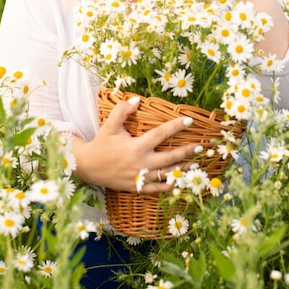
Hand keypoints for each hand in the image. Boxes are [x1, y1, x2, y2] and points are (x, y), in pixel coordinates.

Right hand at [72, 98, 197, 192]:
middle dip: (186, 152)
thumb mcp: (109, 126)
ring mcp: (141, 177)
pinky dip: (170, 187)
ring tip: (197, 165)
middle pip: (170, 158)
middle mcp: (141, 163)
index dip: (176, 126)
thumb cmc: (101, 144)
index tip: (189, 120)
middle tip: (200, 147)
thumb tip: (136, 99)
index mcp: (136, 147)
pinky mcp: (138, 187)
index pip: (160, 134)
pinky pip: (158, 189)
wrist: (88, 167)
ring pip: (167, 175)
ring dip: (183, 170)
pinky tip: (181, 182)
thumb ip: (122, 111)